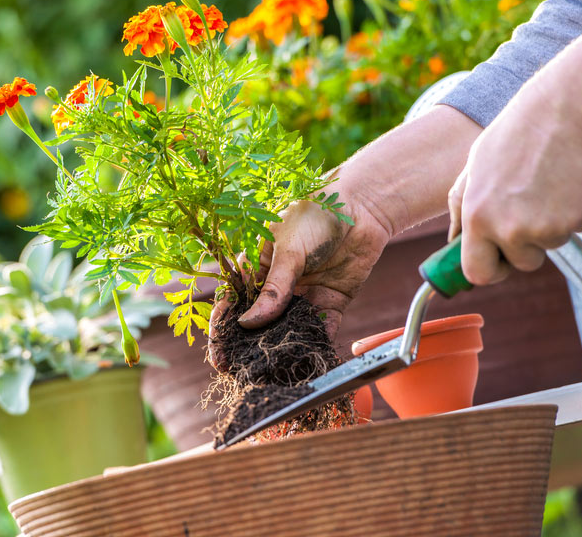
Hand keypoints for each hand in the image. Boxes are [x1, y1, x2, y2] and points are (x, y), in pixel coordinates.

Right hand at [207, 191, 391, 370]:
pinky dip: (314, 346)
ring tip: (270, 375)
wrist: (362, 206)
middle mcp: (277, 285)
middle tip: (241, 373)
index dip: (223, 328)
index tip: (219, 354)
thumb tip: (248, 323)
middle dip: (248, 347)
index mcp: (256, 267)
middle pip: (258, 322)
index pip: (233, 302)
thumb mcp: (288, 249)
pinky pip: (320, 329)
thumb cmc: (315, 214)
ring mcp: (302, 296)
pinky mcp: (330, 303)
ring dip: (279, 350)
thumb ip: (273, 288)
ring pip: (286, 330)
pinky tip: (307, 363)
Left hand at [448, 99, 581, 284]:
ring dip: (547, 226)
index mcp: (477, 217)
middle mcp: (509, 229)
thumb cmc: (515, 136)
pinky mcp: (578, 220)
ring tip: (543, 187)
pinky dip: (570, 213)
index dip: (488, 270)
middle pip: (519, 265)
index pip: (477, 272)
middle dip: (522, 250)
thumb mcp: (473, 169)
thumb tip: (453, 242)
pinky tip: (563, 183)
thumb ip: (460, 209)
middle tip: (526, 214)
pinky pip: (572, 230)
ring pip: (547, 246)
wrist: (565, 112)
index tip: (495, 262)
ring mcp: (547, 228)